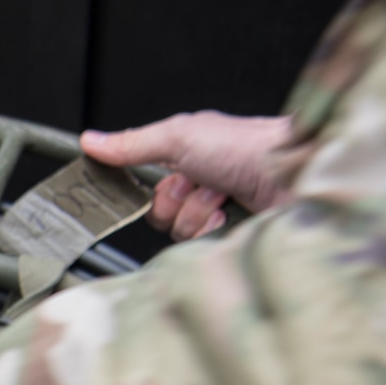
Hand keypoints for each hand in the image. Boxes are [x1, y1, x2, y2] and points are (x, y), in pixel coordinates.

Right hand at [81, 112, 294, 240]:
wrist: (295, 172)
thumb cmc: (247, 146)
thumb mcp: (178, 137)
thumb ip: (132, 143)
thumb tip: (91, 141)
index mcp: (188, 159)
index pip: (147, 187)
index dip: (154, 187)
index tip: (168, 179)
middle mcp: (202, 185)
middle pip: (160, 214)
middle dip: (179, 201)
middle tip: (202, 183)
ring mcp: (218, 212)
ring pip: (179, 232)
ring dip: (198, 214)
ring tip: (222, 197)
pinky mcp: (230, 236)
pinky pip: (199, 247)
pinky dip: (213, 230)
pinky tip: (231, 214)